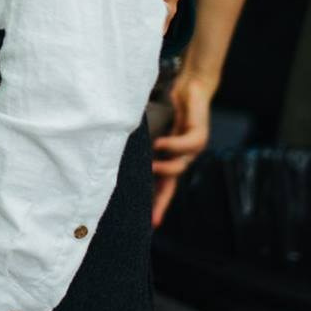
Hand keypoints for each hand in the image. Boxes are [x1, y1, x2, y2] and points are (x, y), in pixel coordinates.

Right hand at [151, 67, 214, 225]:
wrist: (192, 85)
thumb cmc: (168, 103)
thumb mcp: (151, 125)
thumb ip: (141, 139)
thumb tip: (112, 145)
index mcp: (170, 158)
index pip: (162, 186)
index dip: (155, 204)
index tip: (150, 224)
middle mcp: (181, 158)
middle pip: (170, 186)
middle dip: (161, 203)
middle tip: (152, 219)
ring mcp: (192, 149)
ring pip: (178, 167)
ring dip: (163, 168)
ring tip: (149, 165)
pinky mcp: (199, 135)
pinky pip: (185, 145)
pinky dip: (171, 146)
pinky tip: (159, 144)